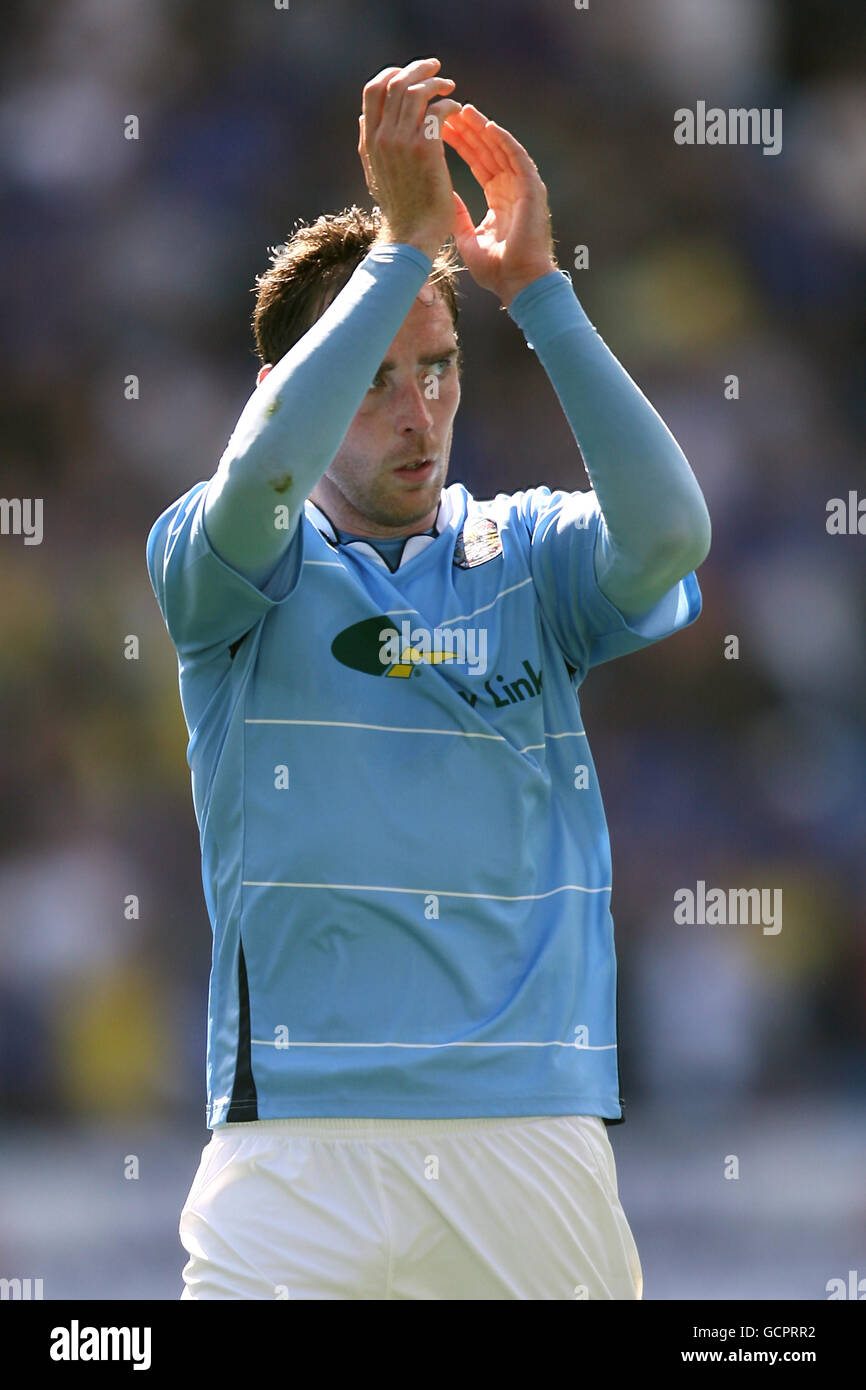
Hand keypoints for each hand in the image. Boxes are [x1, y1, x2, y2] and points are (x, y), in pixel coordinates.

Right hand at [359, 58, 462, 260]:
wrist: (410, 236)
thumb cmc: (399, 208)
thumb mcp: (375, 174)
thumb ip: (369, 144)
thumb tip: (364, 118)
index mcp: (369, 141)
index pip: (373, 90)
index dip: (392, 74)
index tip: (410, 74)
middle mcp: (382, 138)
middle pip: (395, 83)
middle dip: (418, 69)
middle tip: (435, 68)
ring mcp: (402, 143)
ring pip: (417, 92)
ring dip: (435, 83)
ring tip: (449, 87)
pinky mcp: (425, 150)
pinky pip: (437, 111)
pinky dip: (449, 104)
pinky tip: (457, 110)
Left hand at [441, 105, 557, 305]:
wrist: (519, 283)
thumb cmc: (496, 270)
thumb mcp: (467, 238)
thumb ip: (458, 215)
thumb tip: (443, 195)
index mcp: (499, 200)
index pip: (478, 164)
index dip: (461, 146)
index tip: (442, 129)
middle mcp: (512, 189)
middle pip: (488, 152)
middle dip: (468, 131)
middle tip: (448, 112)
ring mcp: (524, 187)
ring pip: (501, 149)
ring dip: (483, 129)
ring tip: (464, 110)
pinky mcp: (532, 189)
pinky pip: (517, 157)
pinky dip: (503, 140)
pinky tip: (488, 125)